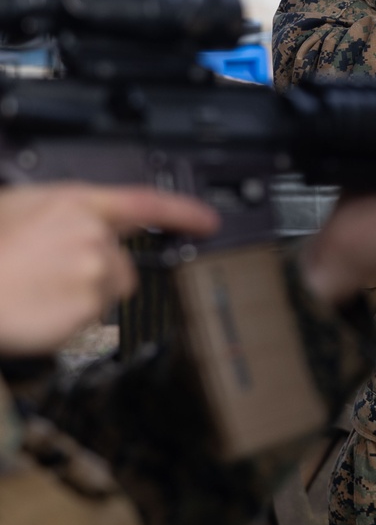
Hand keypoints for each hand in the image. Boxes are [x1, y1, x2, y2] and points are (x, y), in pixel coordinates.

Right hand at [0, 184, 219, 355]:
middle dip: (96, 273)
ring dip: (85, 298)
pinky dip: (70, 322)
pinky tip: (39, 310)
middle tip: (51, 276)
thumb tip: (84, 224)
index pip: (145, 202)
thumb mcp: (16, 207)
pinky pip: (92, 322)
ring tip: (40, 292)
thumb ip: (60, 212)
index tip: (208, 221)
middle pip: (123, 263)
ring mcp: (93, 273)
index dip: (182, 211)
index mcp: (75, 202)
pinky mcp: (87, 310)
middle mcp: (93, 235)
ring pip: (109, 294)